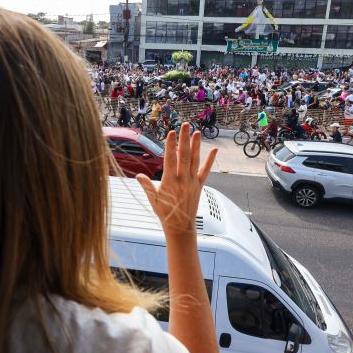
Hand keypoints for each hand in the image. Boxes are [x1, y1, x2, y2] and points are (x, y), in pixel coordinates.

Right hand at [136, 122, 217, 236]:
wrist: (180, 226)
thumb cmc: (165, 213)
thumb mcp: (152, 200)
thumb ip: (146, 186)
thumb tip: (138, 176)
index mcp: (170, 182)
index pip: (170, 159)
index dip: (171, 145)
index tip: (172, 133)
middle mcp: (183, 179)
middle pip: (184, 156)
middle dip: (184, 139)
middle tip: (185, 125)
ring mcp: (192, 182)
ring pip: (195, 160)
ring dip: (196, 145)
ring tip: (197, 132)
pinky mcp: (199, 185)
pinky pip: (206, 171)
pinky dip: (210, 160)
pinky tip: (214, 150)